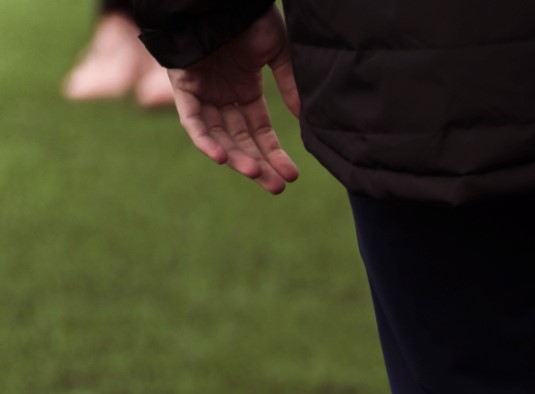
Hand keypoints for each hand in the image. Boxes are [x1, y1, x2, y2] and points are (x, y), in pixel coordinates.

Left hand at [167, 8, 301, 194]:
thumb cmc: (249, 17)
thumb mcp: (279, 52)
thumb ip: (290, 85)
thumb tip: (304, 118)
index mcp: (244, 89)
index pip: (259, 130)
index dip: (274, 153)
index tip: (291, 175)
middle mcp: (222, 95)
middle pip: (240, 139)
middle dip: (258, 163)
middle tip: (276, 187)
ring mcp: (202, 92)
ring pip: (218, 135)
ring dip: (235, 157)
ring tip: (255, 175)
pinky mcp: (182, 85)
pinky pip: (192, 119)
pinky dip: (204, 139)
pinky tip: (221, 158)